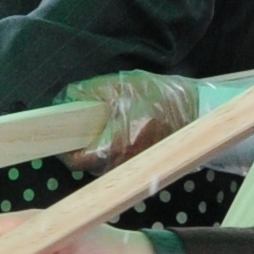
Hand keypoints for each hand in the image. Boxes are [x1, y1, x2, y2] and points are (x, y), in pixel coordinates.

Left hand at [66, 72, 204, 163]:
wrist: (195, 111)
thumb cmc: (158, 96)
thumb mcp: (118, 85)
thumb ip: (86, 93)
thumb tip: (63, 101)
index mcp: (114, 144)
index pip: (75, 159)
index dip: (63, 146)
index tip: (58, 132)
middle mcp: (120, 163)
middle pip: (85, 162)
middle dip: (80, 142)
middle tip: (81, 121)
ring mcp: (129, 168)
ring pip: (99, 162)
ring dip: (95, 144)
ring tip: (104, 122)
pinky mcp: (137, 167)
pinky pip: (113, 161)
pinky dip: (110, 147)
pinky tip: (118, 130)